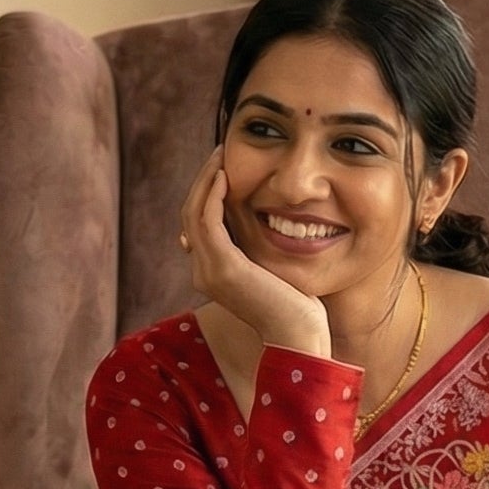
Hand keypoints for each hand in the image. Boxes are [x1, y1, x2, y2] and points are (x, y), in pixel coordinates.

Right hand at [180, 149, 329, 358]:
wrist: (298, 336)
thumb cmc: (297, 307)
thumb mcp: (272, 270)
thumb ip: (259, 248)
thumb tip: (262, 223)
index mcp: (212, 274)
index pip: (198, 225)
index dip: (206, 194)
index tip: (223, 168)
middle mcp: (203, 272)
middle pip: (190, 215)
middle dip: (203, 181)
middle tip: (219, 153)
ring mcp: (209, 271)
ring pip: (193, 213)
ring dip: (205, 180)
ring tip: (220, 155)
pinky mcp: (223, 267)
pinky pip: (206, 221)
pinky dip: (212, 195)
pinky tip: (225, 176)